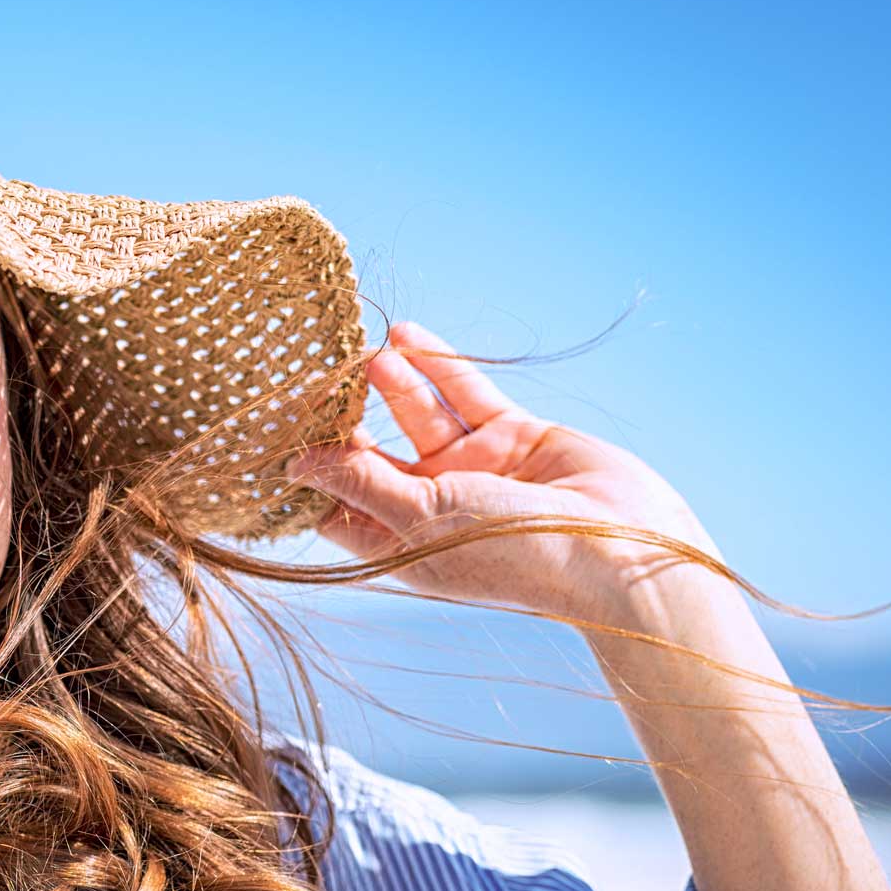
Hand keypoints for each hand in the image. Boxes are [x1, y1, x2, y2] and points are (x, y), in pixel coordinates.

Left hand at [286, 321, 725, 622]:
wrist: (618, 551)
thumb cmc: (511, 552)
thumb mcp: (421, 515)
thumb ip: (360, 482)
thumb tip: (296, 464)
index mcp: (400, 542)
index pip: (335, 502)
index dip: (307, 468)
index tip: (272, 429)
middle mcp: (431, 506)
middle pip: (372, 453)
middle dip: (344, 416)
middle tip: (309, 375)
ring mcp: (472, 470)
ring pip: (418, 416)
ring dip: (390, 383)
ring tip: (360, 353)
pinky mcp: (511, 435)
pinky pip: (464, 395)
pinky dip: (436, 366)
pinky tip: (404, 338)